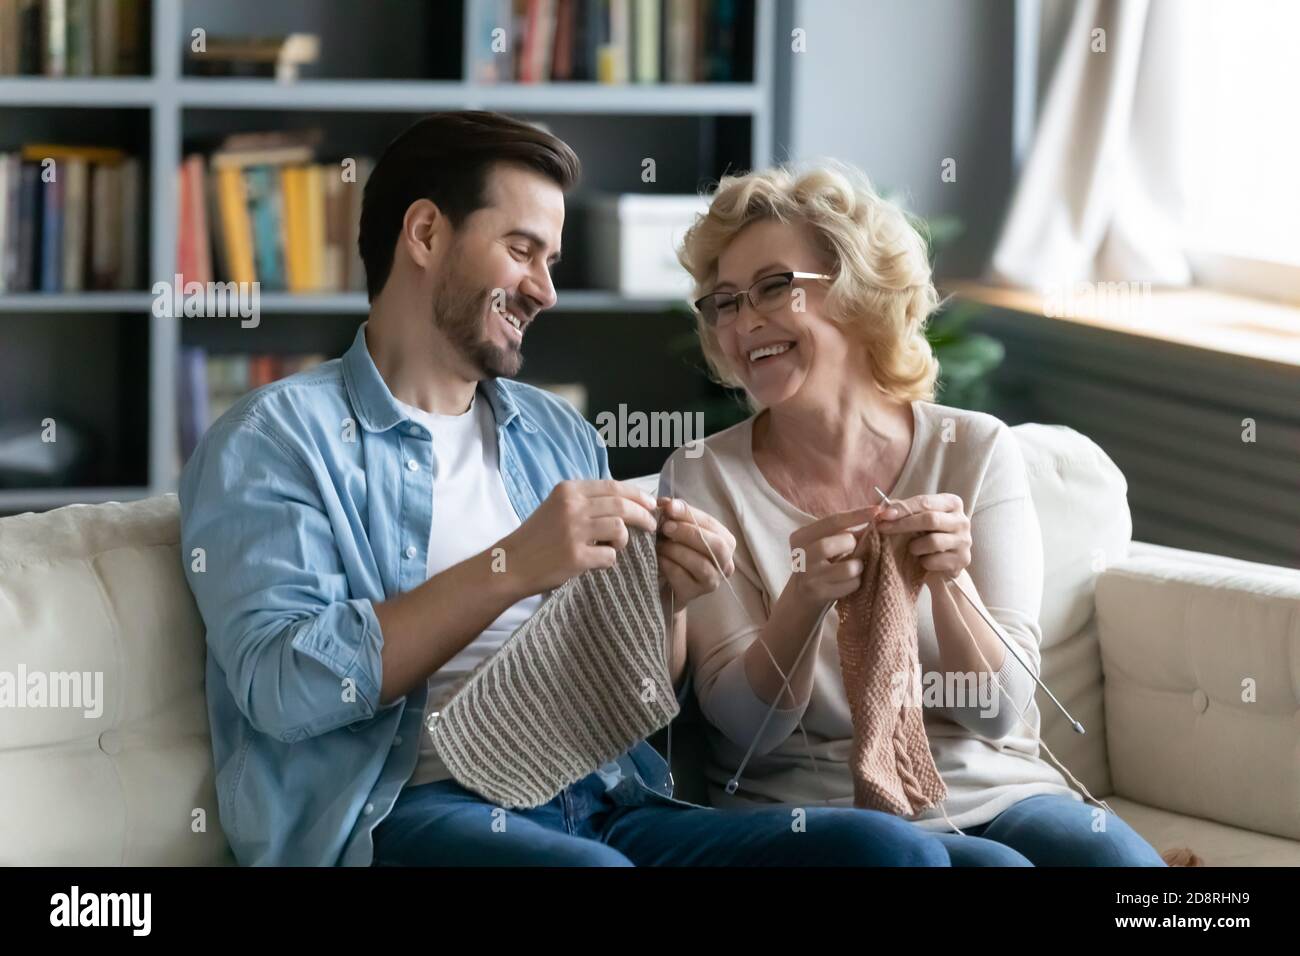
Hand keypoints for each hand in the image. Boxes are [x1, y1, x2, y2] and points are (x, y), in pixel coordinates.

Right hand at [497, 479, 657, 595]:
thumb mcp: (558, 506)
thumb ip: (586, 501)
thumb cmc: (538, 537)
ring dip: (623, 540)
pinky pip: (610, 556)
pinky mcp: (576, 556)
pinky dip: (609, 560)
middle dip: (643, 515)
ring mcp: (573, 531)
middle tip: (652, 526)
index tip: (651, 504)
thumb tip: (628, 501)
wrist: (510, 564)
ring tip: (614, 547)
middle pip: (621, 505)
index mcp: (568, 490)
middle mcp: (572, 506)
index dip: (637, 495)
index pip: (613, 486)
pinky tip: (598, 561)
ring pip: (619, 528)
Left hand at [655, 497, 735, 608]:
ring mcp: (712, 581)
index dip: (689, 514)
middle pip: (715, 545)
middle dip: (688, 533)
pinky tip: (658, 560)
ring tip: (658, 545)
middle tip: (665, 527)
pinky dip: (667, 565)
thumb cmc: (676, 551)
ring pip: (700, 563)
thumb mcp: (677, 529)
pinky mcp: (694, 594)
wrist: (664, 584)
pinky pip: (681, 577)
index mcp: (726, 541)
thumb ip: (675, 513)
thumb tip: (666, 503)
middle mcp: (725, 563)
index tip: (669, 507)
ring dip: (675, 550)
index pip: (711, 524)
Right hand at [785, 507, 876, 606]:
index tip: (878, 510)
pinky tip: (851, 581)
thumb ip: (849, 532)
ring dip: (858, 566)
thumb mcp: (828, 544)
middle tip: (855, 547)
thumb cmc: (821, 564)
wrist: (802, 597)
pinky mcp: (819, 594)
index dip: (857, 515)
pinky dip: (856, 582)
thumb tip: (880, 517)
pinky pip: (850, 585)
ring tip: (856, 566)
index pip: (832, 522)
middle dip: (850, 544)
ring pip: (847, 568)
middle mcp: (800, 556)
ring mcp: (808, 577)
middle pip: (829, 545)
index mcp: (801, 537)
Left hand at [870, 493, 971, 582]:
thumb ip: (901, 511)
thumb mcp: (915, 519)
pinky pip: (935, 561)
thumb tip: (879, 509)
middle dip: (903, 525)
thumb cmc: (925, 536)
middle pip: (930, 519)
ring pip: (933, 541)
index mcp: (952, 503)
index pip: (925, 502)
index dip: (903, 508)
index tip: (884, 515)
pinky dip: (923, 562)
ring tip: (912, 549)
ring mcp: (964, 541)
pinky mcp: (962, 560)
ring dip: (915, 547)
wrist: (942, 565)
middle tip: (883, 529)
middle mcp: (962, 520)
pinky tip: (923, 561)